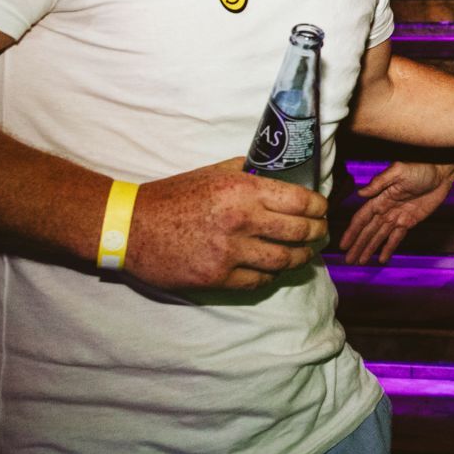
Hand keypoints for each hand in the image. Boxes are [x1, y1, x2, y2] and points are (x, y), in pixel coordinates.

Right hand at [125, 157, 328, 289]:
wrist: (132, 227)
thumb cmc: (173, 196)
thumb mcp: (214, 172)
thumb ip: (249, 173)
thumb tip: (282, 174)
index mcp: (243, 190)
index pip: (301, 201)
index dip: (319, 207)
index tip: (322, 210)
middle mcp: (242, 220)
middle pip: (300, 232)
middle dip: (317, 233)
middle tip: (321, 233)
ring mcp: (230, 252)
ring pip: (284, 260)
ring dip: (300, 257)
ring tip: (304, 253)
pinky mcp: (218, 277)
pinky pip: (259, 280)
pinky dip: (270, 275)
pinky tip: (273, 268)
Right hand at [338, 160, 453, 264]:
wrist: (441, 173)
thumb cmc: (420, 167)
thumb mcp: (398, 171)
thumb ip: (379, 182)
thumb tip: (360, 193)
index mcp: (380, 198)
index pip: (362, 218)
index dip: (352, 232)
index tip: (343, 245)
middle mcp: (385, 209)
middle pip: (368, 231)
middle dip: (358, 245)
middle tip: (349, 259)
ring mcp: (397, 216)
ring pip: (379, 236)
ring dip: (369, 249)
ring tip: (359, 261)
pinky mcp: (409, 221)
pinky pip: (397, 238)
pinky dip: (389, 248)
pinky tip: (382, 259)